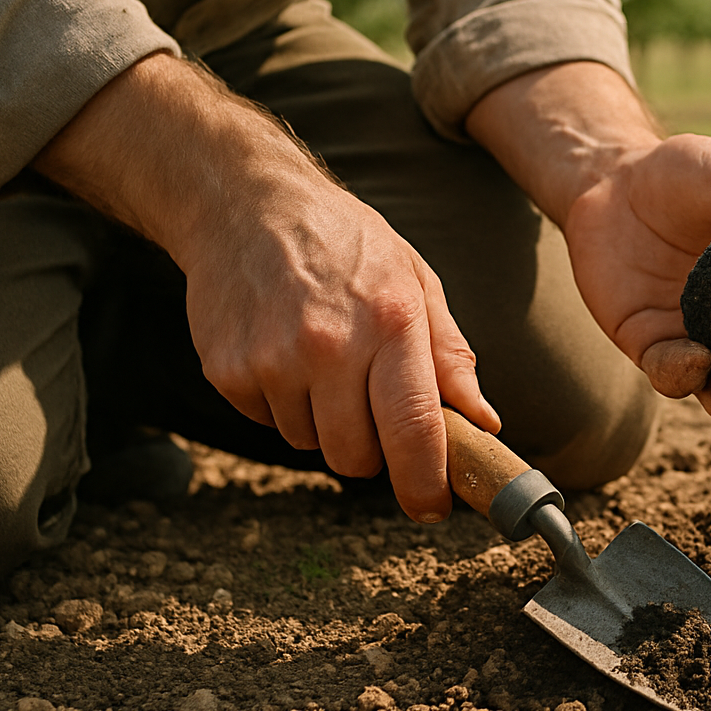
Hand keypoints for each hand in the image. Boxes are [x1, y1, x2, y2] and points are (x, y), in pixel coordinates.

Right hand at [35, 54, 498, 521]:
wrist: (246, 204)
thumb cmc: (345, 242)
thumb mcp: (414, 280)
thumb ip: (450, 355)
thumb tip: (482, 421)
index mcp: (391, 321)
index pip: (415, 428)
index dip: (425, 481)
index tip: (432, 506)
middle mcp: (331, 346)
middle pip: (357, 457)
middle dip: (372, 451)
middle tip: (371, 406)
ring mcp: (272, 360)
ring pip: (310, 444)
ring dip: (324, 422)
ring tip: (322, 360)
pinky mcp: (227, 370)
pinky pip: (267, 422)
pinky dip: (280, 404)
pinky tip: (282, 352)